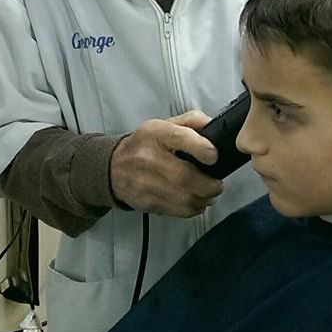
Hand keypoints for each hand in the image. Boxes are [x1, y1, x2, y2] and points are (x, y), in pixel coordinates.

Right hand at [110, 110, 224, 217]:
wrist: (114, 168)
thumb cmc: (144, 145)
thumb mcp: (165, 124)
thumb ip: (192, 121)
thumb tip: (212, 125)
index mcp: (155, 134)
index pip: (179, 137)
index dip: (201, 148)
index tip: (213, 156)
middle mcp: (148, 158)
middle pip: (185, 176)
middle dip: (209, 184)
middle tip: (217, 183)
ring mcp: (146, 183)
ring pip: (185, 199)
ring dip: (205, 198)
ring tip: (208, 192)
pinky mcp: (149, 203)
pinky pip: (179, 211)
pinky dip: (194, 208)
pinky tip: (196, 200)